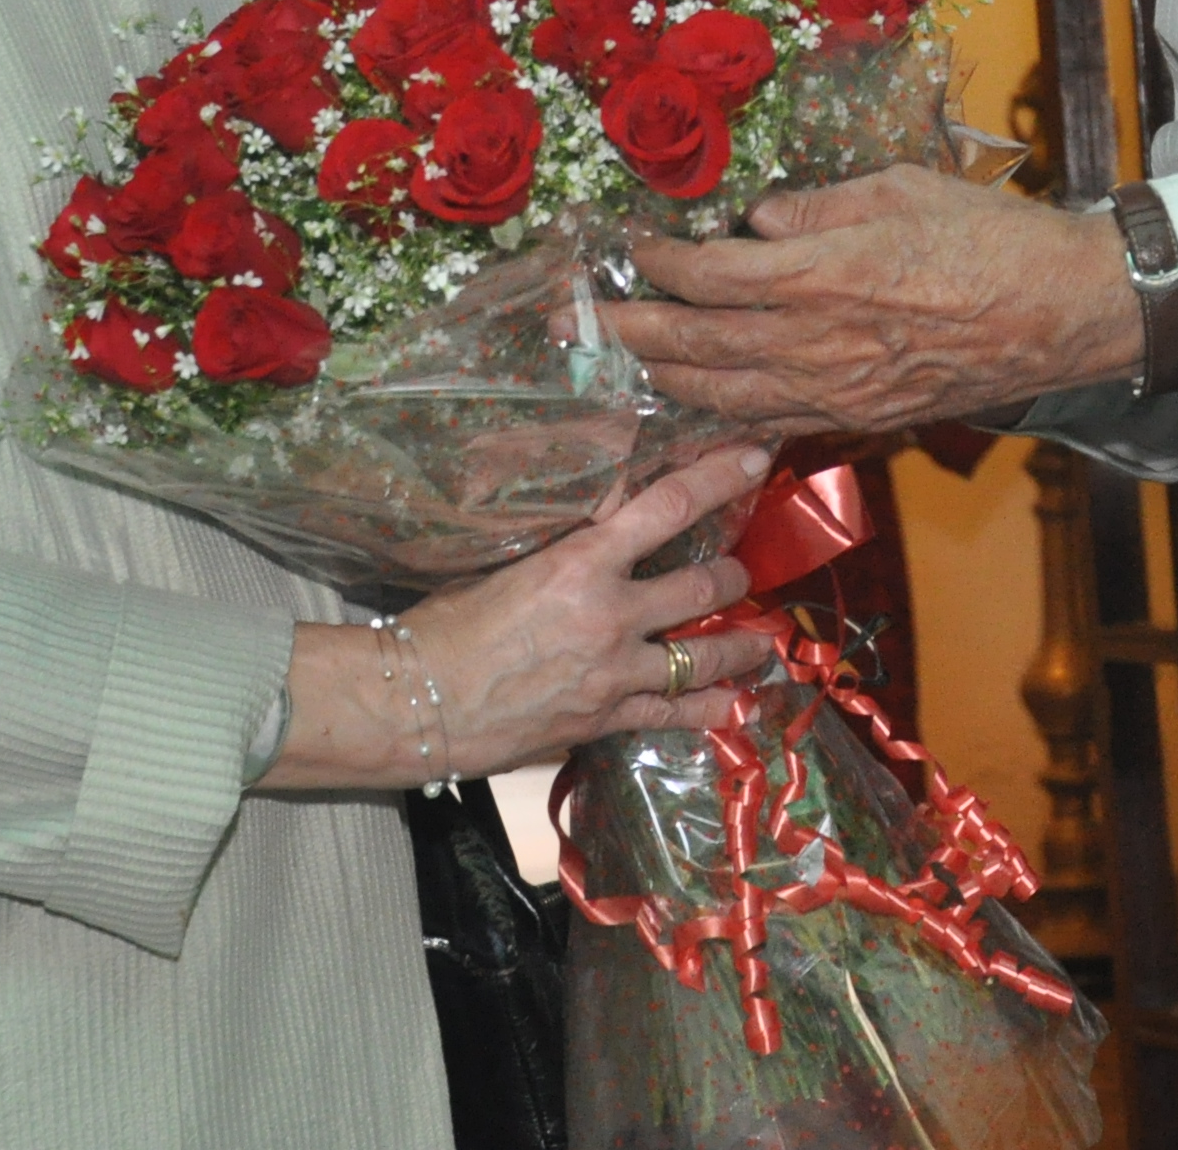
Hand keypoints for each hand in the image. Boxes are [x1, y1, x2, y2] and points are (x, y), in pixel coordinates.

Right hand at [258, 444, 781, 790]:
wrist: (417, 701)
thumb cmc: (446, 622)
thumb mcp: (506, 562)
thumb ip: (564, 544)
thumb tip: (601, 515)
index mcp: (581, 562)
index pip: (668, 506)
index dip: (719, 478)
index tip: (755, 459)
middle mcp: (611, 614)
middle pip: (704, 586)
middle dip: (736, 576)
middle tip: (746, 573)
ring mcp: (615, 672)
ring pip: (703, 656)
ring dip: (739, 646)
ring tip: (760, 643)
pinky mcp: (607, 718)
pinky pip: (675, 715)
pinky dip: (709, 709)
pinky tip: (733, 705)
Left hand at [601, 165, 1138, 436]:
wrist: (1063, 312)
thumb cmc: (989, 237)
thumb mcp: (897, 189)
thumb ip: (816, 207)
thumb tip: (756, 219)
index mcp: (823, 274)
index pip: (709, 276)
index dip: (657, 264)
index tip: (628, 247)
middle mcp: (818, 341)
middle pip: (697, 344)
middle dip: (629, 332)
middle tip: (579, 321)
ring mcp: (837, 388)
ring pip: (725, 394)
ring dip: (664, 379)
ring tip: (623, 363)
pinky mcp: (861, 416)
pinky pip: (773, 421)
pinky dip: (724, 415)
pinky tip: (699, 406)